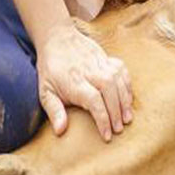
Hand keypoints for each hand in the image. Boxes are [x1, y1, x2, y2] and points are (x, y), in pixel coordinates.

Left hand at [37, 22, 132, 141]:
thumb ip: (54, 111)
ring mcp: (100, 63)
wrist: (57, 38)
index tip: (107, 135)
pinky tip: (128, 99)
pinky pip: (123, 72)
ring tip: (127, 118)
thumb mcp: (45, 91)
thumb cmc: (51, 69)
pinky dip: (128, 86)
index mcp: (74, 82)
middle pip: (109, 92)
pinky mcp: (108, 59)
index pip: (94, 102)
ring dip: (125, 102)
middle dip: (116, 113)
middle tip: (119, 129)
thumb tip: (60, 131)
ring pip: (118, 82)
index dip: (103, 119)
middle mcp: (89, 72)